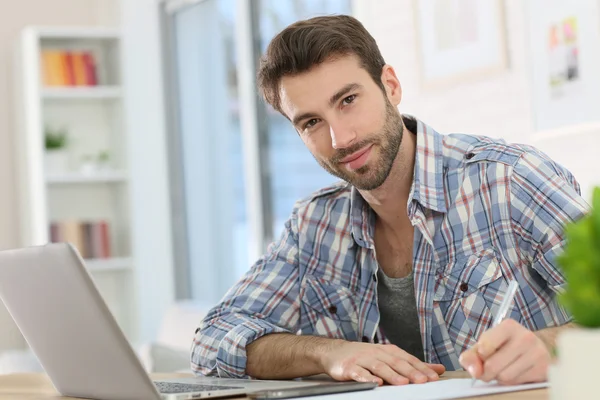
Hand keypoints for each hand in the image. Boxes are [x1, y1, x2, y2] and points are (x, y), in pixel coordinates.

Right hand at [320, 340, 445, 384]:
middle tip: (423, 380)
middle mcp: (376, 353)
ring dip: (392, 375)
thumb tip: (438, 369)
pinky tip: (376, 383)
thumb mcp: (388, 357)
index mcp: (388, 351)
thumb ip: (412, 364)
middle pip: (396, 362)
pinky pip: (359, 373)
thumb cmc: (364, 356)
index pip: (407, 359)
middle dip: (410, 372)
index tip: (433, 377)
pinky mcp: (349, 367)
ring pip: (379, 367)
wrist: (334, 352)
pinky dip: (367, 378)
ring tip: (403, 383)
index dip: (421, 368)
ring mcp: (362, 359)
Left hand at [459, 319, 549, 384]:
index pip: (484, 346)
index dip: (479, 356)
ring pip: (505, 377)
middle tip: (488, 369)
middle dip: (486, 372)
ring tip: (503, 369)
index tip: (483, 354)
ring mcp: (537, 353)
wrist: (535, 348)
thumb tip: (474, 371)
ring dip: (499, 377)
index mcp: (508, 326)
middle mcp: (525, 337)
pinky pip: (517, 383)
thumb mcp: (485, 344)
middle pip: (493, 365)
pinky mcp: (543, 369)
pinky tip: (514, 373)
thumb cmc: (505, 345)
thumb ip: (472, 355)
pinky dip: (511, 382)